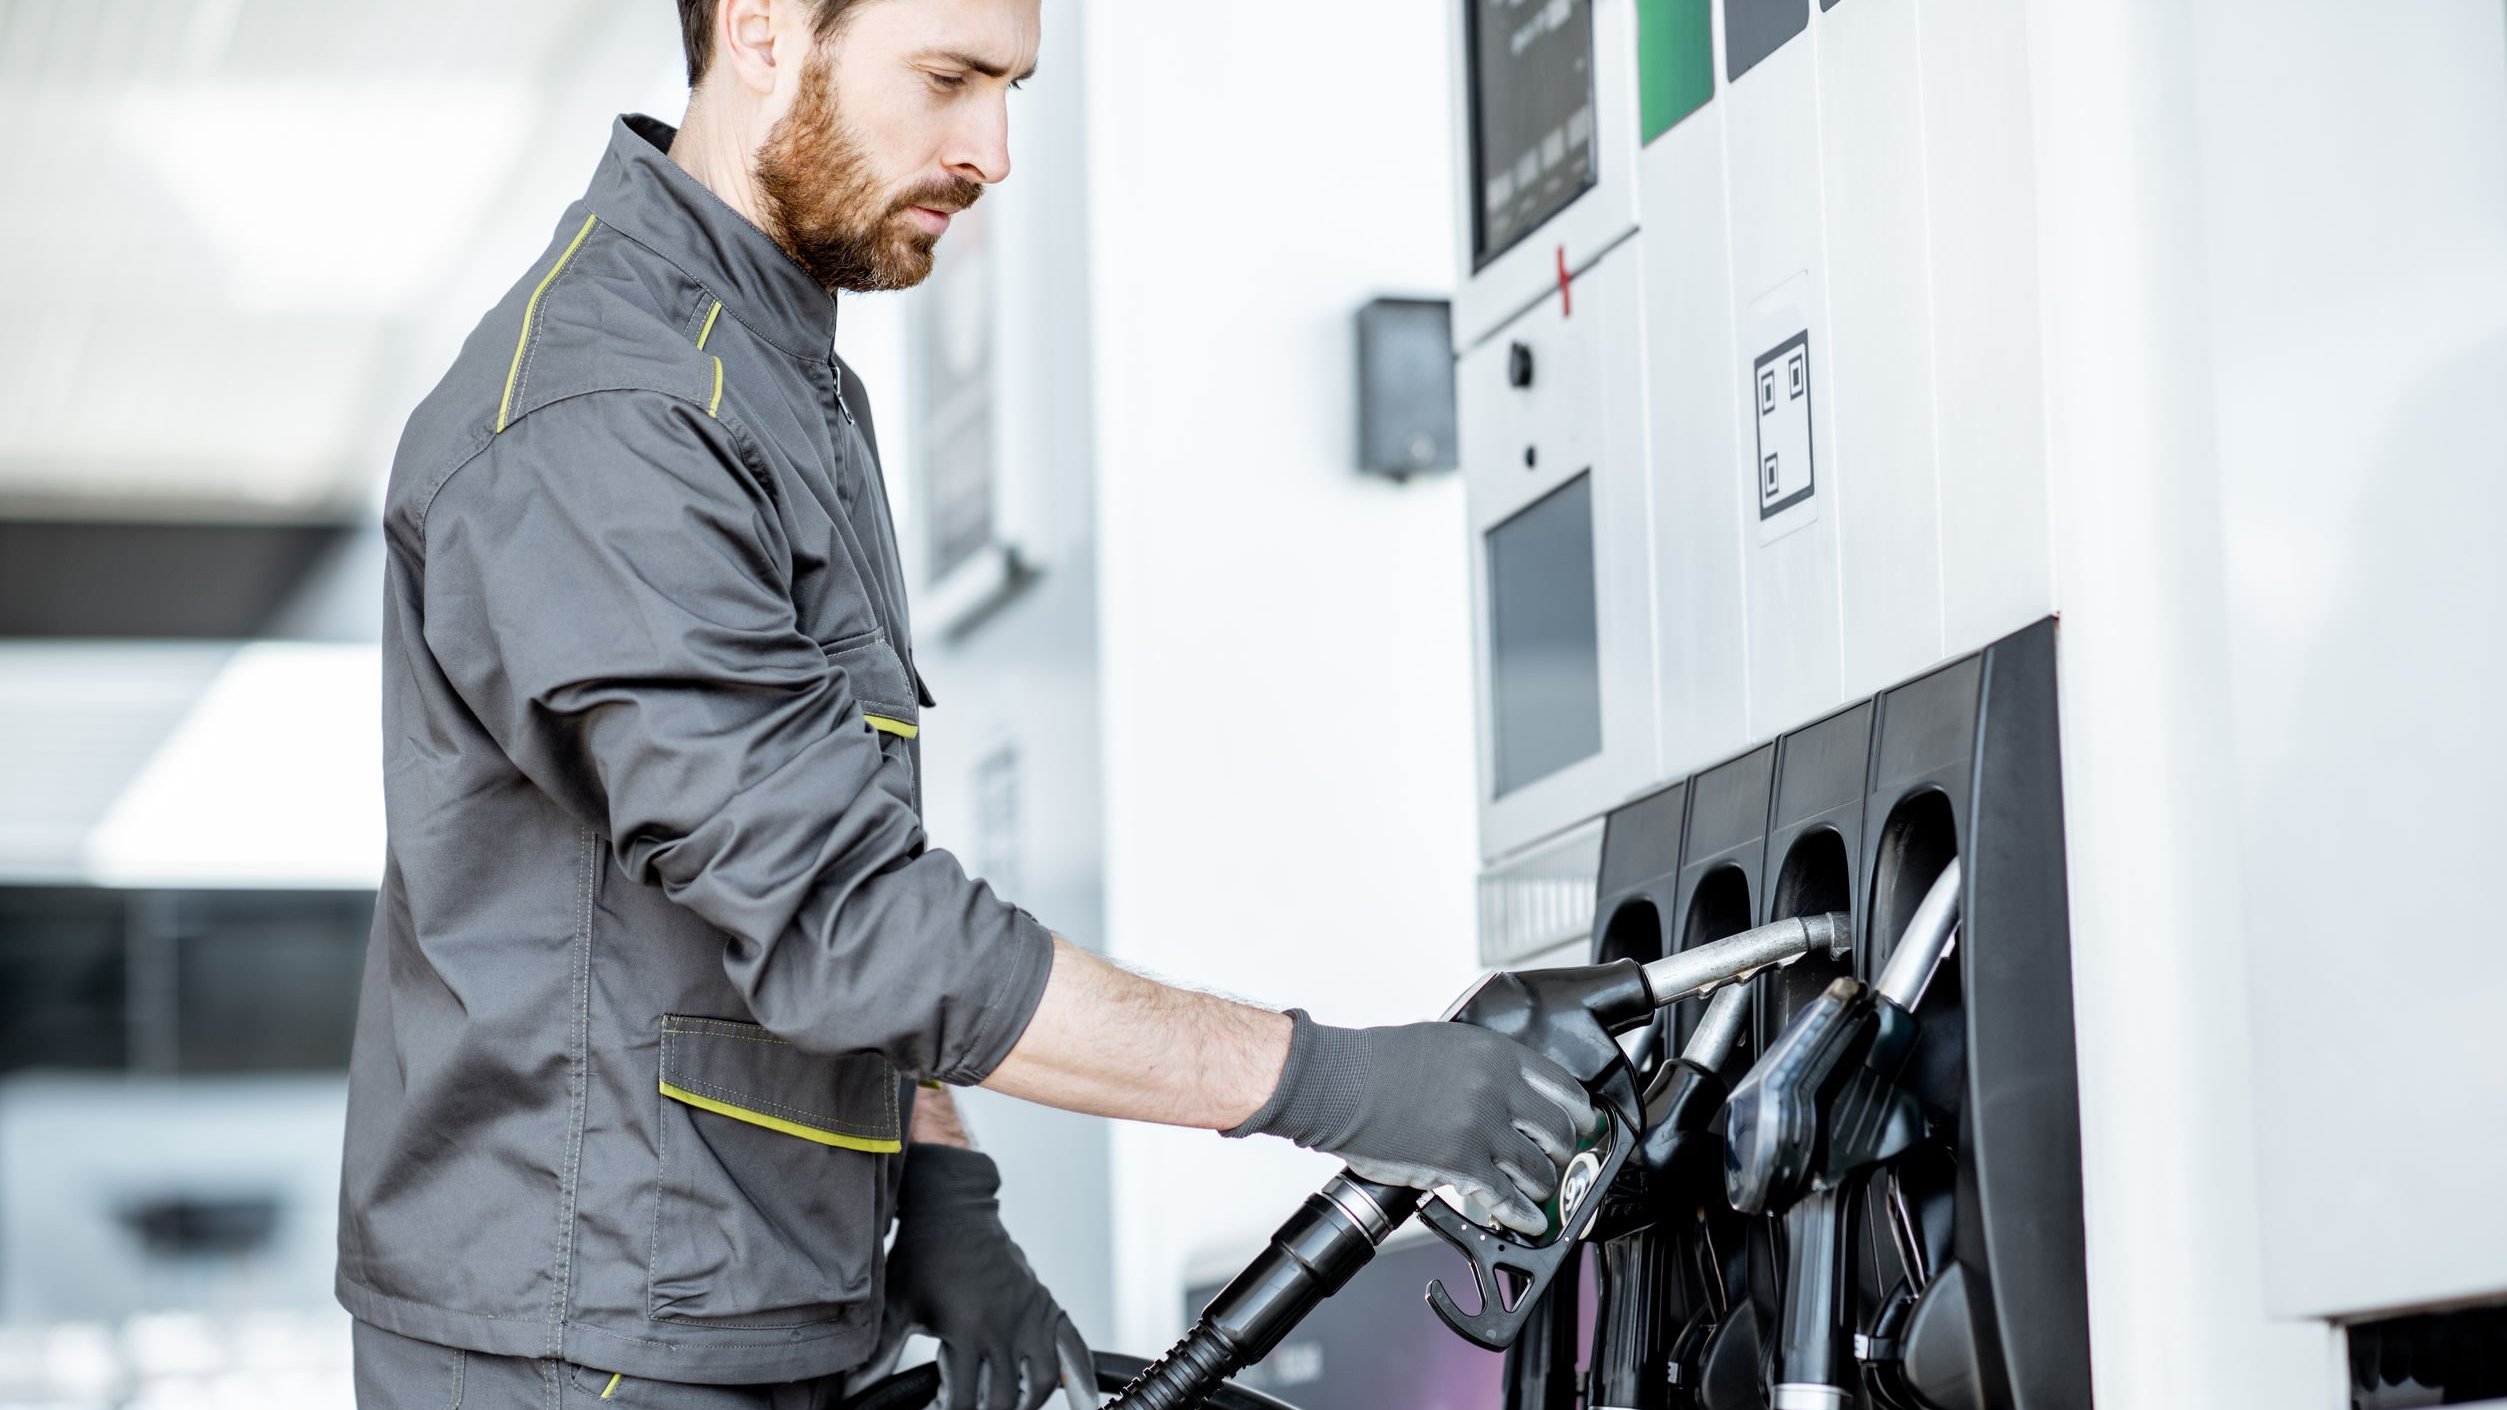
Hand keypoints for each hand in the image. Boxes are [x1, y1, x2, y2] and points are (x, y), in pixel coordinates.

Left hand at [875, 1146, 1085, 1409]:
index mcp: (967, 1328)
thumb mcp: (896, 1305)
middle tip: (969, 1405)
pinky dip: (1081, 1377)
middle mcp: (1005, 1325)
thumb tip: (852, 1393)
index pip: (962, 1398)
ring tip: (1009, 1407)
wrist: (954, 1210)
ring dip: (1026, 1403)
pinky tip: (1083, 1403)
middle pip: (1004, 1398)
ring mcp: (1030, 1315)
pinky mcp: (1045, 1306)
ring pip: (1041, 1382)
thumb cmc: (921, 1256)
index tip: (934, 1406)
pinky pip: (1073, 1347)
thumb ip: (878, 1356)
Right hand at [1223, 1011, 1595, 1236]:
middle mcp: (1497, 1089)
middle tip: (1563, 1160)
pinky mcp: (1461, 1165)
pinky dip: (1522, 1213)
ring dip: (1543, 1184)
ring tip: (1541, 1191)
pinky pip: (1506, 1197)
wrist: (1339, 1083)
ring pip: (1538, 1167)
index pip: (1563, 1085)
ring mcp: (1481, 1128)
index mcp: (1496, 1054)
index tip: (1583, 1123)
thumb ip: (1483, 1066)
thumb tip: (1503, 1092)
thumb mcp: (1445, 1043)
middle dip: (1566, 1151)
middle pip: (1559, 1129)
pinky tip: (1528, 1220)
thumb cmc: (1378, 1062)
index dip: (1579, 1111)